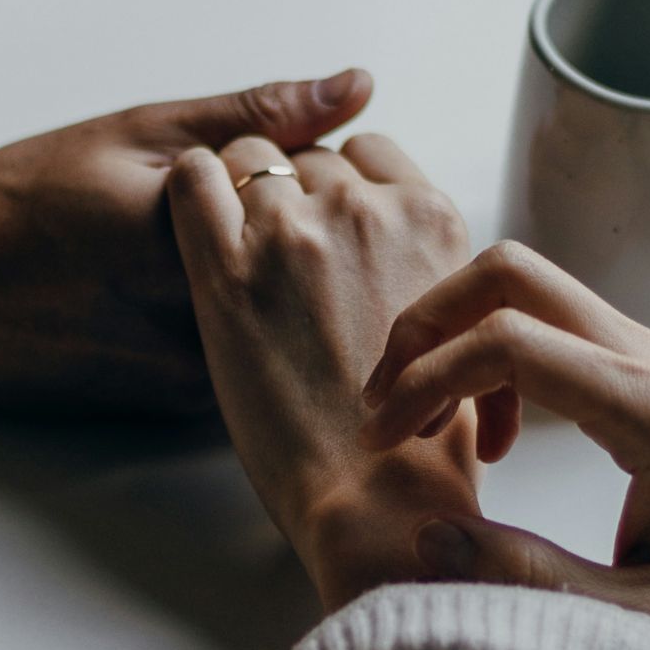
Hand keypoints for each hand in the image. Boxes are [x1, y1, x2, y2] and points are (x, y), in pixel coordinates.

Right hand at [0, 70, 374, 412]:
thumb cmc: (26, 201)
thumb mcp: (139, 133)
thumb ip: (256, 115)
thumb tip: (358, 86)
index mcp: (199, 243)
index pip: (325, 204)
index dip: (310, 174)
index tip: (267, 160)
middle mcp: (206, 325)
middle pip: (319, 273)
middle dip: (308, 234)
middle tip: (247, 203)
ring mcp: (198, 377)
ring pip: (291, 324)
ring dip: (286, 287)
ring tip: (190, 255)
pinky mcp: (185, 409)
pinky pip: (256, 359)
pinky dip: (253, 326)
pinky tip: (183, 296)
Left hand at [166, 135, 478, 611]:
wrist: (376, 498)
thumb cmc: (421, 437)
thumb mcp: (457, 324)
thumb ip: (427, 265)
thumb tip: (401, 251)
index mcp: (431, 219)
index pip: (370, 151)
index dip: (340, 183)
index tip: (325, 224)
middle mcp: (366, 210)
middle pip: (308, 156)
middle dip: (290, 194)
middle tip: (278, 259)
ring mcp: (294, 231)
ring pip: (249, 156)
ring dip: (239, 193)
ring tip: (237, 254)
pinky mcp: (226, 267)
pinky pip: (193, 176)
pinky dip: (191, 189)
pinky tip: (195, 230)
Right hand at [359, 241, 649, 649]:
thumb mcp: (647, 622)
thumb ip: (532, 580)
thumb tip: (428, 540)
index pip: (510, 340)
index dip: (427, 378)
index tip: (387, 440)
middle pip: (512, 272)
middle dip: (428, 324)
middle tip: (388, 407)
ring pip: (529, 288)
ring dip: (458, 338)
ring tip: (428, 427)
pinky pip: (553, 326)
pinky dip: (496, 358)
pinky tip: (495, 440)